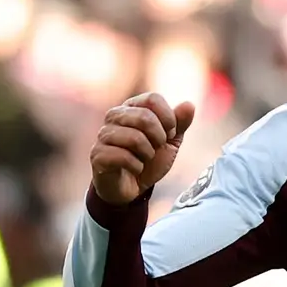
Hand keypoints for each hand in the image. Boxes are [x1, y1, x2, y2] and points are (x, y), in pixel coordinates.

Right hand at [88, 93, 195, 207]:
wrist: (133, 188)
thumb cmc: (149, 160)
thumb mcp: (170, 142)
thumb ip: (180, 124)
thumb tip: (189, 104)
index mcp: (132, 107)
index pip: (153, 99)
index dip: (168, 118)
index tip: (169, 134)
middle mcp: (114, 116)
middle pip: (144, 116)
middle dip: (159, 138)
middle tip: (156, 149)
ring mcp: (103, 135)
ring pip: (134, 137)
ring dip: (147, 154)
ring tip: (144, 159)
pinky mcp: (97, 155)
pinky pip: (122, 157)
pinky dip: (136, 166)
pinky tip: (135, 169)